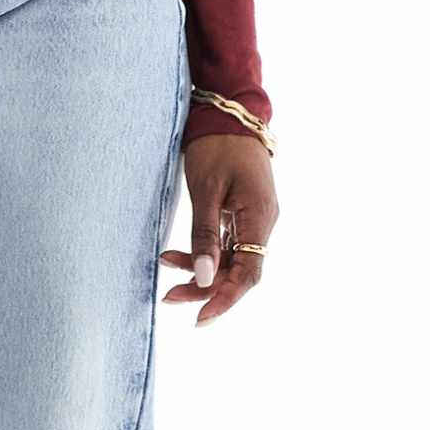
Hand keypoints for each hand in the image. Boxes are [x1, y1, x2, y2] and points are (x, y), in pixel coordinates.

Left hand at [160, 132, 277, 326]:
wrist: (229, 112)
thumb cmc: (217, 145)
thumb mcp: (205, 190)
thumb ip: (204, 235)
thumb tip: (205, 279)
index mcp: (259, 218)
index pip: (248, 274)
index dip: (225, 299)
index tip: (199, 318)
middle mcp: (263, 222)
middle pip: (240, 271)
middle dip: (206, 289)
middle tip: (169, 299)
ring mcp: (254, 218)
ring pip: (231, 259)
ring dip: (201, 271)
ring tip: (166, 271)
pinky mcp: (242, 212)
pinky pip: (227, 243)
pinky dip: (204, 252)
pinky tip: (175, 255)